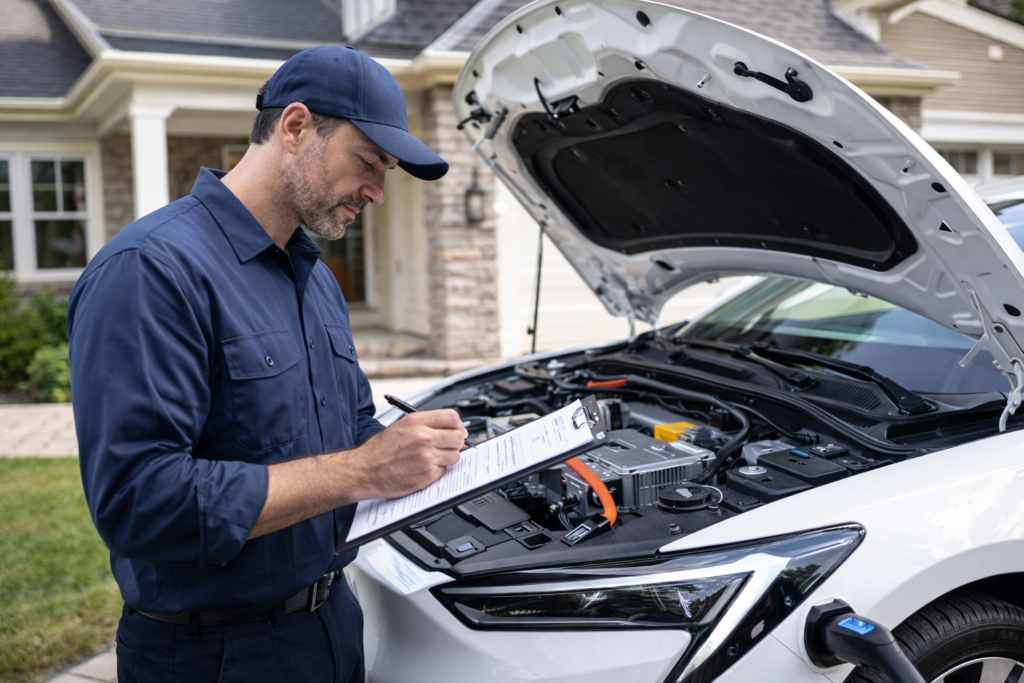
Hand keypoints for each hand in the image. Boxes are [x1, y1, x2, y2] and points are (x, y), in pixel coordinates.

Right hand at [350, 409, 466, 499]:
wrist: (364, 470)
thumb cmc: (379, 450)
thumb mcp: (401, 426)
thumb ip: (426, 425)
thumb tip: (450, 427)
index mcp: (416, 421)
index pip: (452, 417)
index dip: (458, 424)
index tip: (458, 429)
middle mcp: (423, 437)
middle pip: (458, 436)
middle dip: (456, 441)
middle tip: (449, 445)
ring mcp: (427, 457)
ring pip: (455, 455)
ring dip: (448, 457)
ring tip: (433, 458)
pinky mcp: (427, 474)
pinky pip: (444, 471)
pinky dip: (438, 471)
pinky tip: (424, 468)